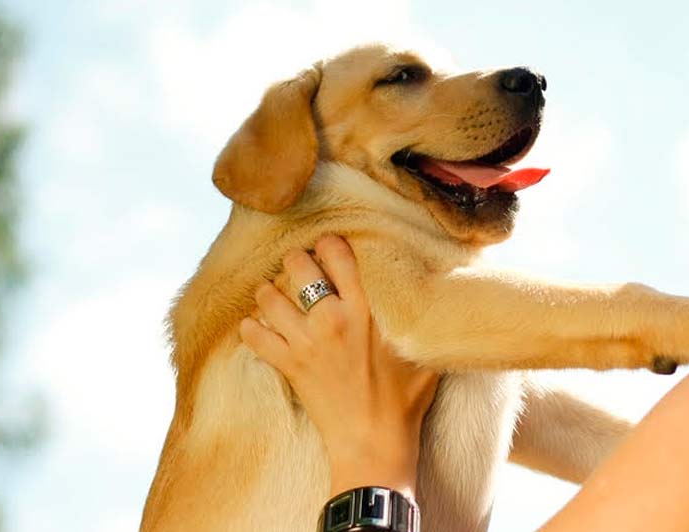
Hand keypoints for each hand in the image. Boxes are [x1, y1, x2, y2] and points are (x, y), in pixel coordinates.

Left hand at [238, 235, 439, 498]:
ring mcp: (305, 343)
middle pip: (299, 268)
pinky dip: (251, 328)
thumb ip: (420, 322)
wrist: (374, 444)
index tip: (327, 244)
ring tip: (274, 291)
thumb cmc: (405, 401)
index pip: (338, 257)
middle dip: (296, 261)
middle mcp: (332, 319)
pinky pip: (255, 337)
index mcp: (365, 311)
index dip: (328, 244)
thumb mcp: (422, 353)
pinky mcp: (289, 367)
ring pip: (270, 298)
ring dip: (269, 292)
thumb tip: (437, 296)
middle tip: (299, 265)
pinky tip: (255, 325)